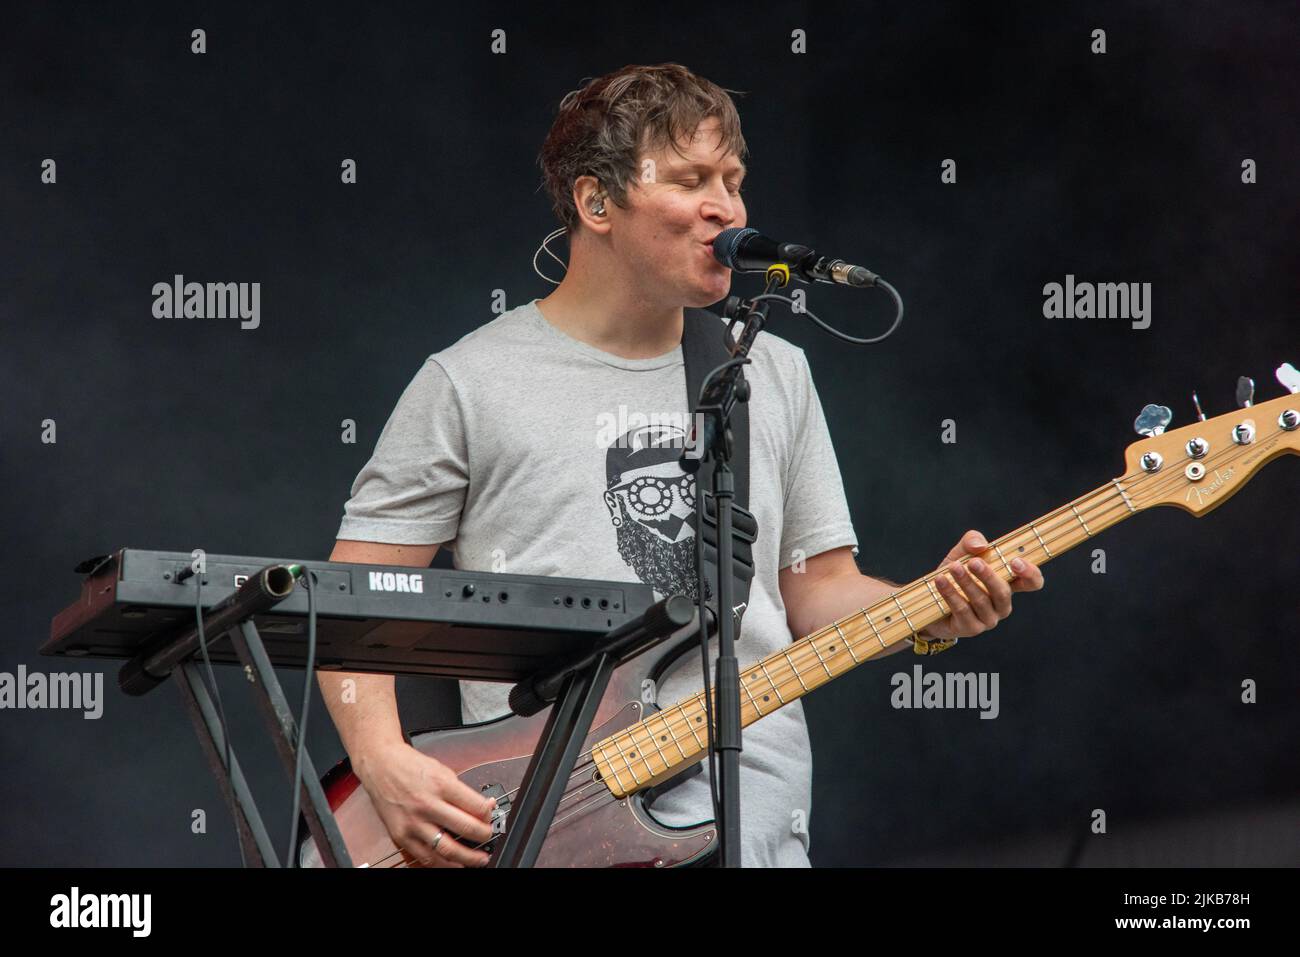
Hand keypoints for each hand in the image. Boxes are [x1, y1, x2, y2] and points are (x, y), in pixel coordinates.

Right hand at [354, 740, 496, 867]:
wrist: (379, 765)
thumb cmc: (409, 765)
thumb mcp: (442, 770)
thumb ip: (461, 791)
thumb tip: (482, 807)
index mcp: (441, 784)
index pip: (476, 806)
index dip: (489, 815)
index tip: (492, 817)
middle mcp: (427, 804)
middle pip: (465, 828)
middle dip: (483, 837)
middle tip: (489, 838)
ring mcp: (413, 822)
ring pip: (445, 849)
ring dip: (466, 859)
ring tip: (478, 860)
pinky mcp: (401, 835)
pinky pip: (425, 856)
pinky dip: (441, 864)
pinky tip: (453, 864)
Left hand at [922, 529, 1043, 641]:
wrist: (930, 600)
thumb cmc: (954, 574)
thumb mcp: (961, 553)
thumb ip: (972, 541)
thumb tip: (981, 546)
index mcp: (1007, 584)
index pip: (1032, 582)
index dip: (1030, 573)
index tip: (1015, 561)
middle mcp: (1001, 604)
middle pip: (1003, 592)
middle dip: (989, 576)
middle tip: (973, 562)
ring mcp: (988, 619)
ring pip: (981, 601)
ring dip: (966, 582)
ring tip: (953, 568)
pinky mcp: (971, 628)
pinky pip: (963, 610)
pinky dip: (951, 594)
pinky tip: (940, 581)